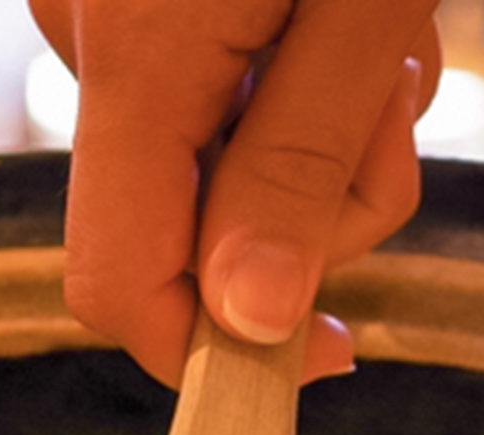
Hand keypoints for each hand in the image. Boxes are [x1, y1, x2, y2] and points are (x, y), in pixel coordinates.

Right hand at [30, 0, 442, 386]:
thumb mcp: (362, 10)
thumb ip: (299, 164)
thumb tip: (248, 321)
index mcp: (134, 54)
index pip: (121, 283)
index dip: (221, 350)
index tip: (336, 350)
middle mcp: (88, 41)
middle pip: (195, 225)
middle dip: (325, 197)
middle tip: (395, 106)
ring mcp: (105, 19)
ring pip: (223, 165)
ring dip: (331, 133)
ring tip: (384, 40)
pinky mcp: (133, 3)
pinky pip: (216, 98)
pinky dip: (298, 80)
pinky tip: (342, 18)